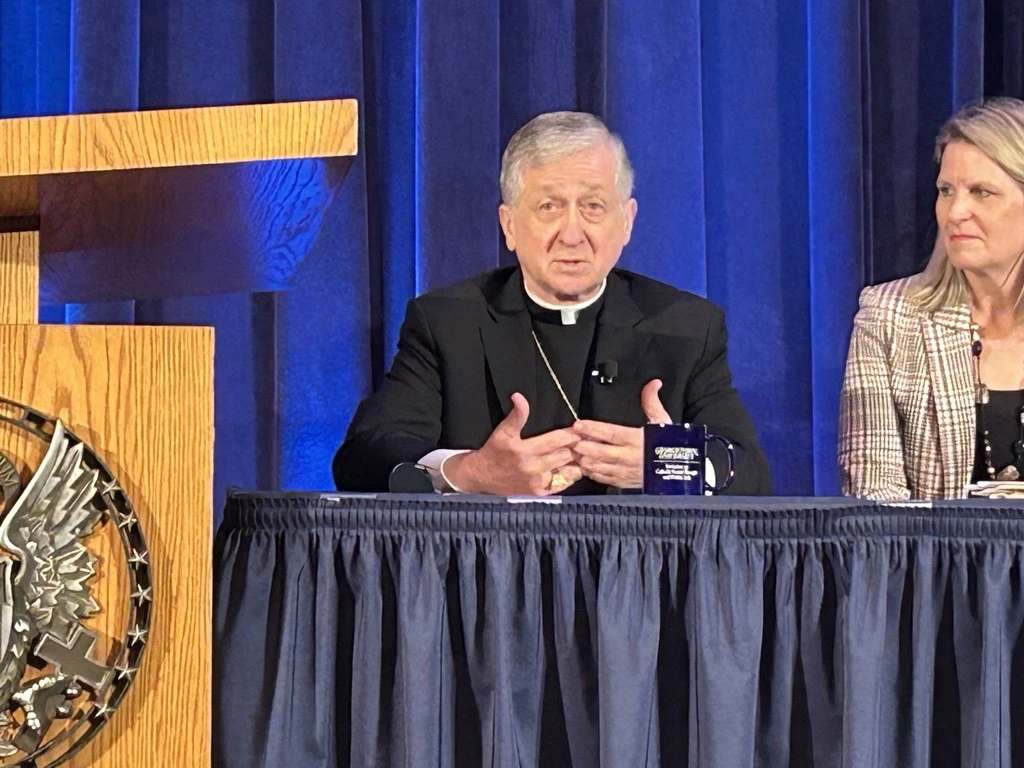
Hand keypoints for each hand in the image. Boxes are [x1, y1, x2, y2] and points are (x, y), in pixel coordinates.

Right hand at [444, 393, 582, 494]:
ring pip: (568, 470)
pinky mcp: (539, 492)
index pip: (556, 440)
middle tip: (587, 440)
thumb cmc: (493, 452)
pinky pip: (563, 484)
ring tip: (584, 453)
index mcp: (524, 450)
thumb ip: (516, 415)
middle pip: (565, 455)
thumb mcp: (502, 432)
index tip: (582, 429)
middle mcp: (532, 468)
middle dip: (576, 446)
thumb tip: (519, 397)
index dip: (571, 434)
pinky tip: (573, 467)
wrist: (481, 477)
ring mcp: (537, 482)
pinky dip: (570, 476)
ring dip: (576, 462)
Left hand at [572, 379, 670, 487]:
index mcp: (637, 439)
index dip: (593, 428)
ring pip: (600, 467)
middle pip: (600, 452)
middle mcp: (630, 457)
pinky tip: (585, 467)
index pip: (610, 432)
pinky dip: (593, 473)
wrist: (681, 472)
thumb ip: (652, 402)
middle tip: (571, 441)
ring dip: (585, 460)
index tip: (579, 424)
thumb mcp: (663, 421)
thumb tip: (654, 383)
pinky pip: (605, 479)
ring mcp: (626, 472)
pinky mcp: (625, 483)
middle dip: (584, 446)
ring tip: (574, 454)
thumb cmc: (670, 445)